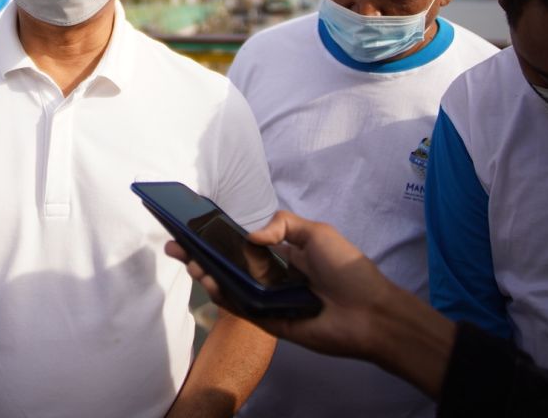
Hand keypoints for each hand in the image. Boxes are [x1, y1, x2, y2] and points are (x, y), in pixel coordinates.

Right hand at [164, 210, 398, 359]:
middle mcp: (271, 278)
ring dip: (206, 274)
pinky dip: (223, 296)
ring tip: (189, 262)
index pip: (242, 245)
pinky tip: (209, 281)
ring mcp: (268, 301)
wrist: (371, 312)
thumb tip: (251, 235)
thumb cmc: (347, 269)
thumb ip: (283, 224)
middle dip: (201, 255)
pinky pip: (241, 309)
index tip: (194, 227)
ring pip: (229, 288)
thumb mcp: (317, 232)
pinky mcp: (269, 322)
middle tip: (176, 245)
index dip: (218, 237)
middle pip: (228, 266)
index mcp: (282, 256)